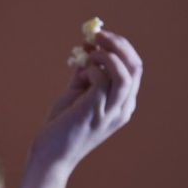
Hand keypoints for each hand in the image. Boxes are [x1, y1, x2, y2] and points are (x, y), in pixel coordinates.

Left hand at [32, 29, 142, 174]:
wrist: (51, 154)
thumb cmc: (63, 124)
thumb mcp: (78, 94)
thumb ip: (86, 74)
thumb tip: (86, 48)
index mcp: (123, 103)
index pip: (135, 68)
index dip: (120, 47)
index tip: (101, 36)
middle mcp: (124, 107)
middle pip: (135, 66)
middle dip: (118, 44)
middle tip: (98, 34)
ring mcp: (112, 111)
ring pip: (125, 72)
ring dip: (107, 54)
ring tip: (89, 50)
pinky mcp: (96, 110)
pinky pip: (102, 78)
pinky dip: (90, 68)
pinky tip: (77, 73)